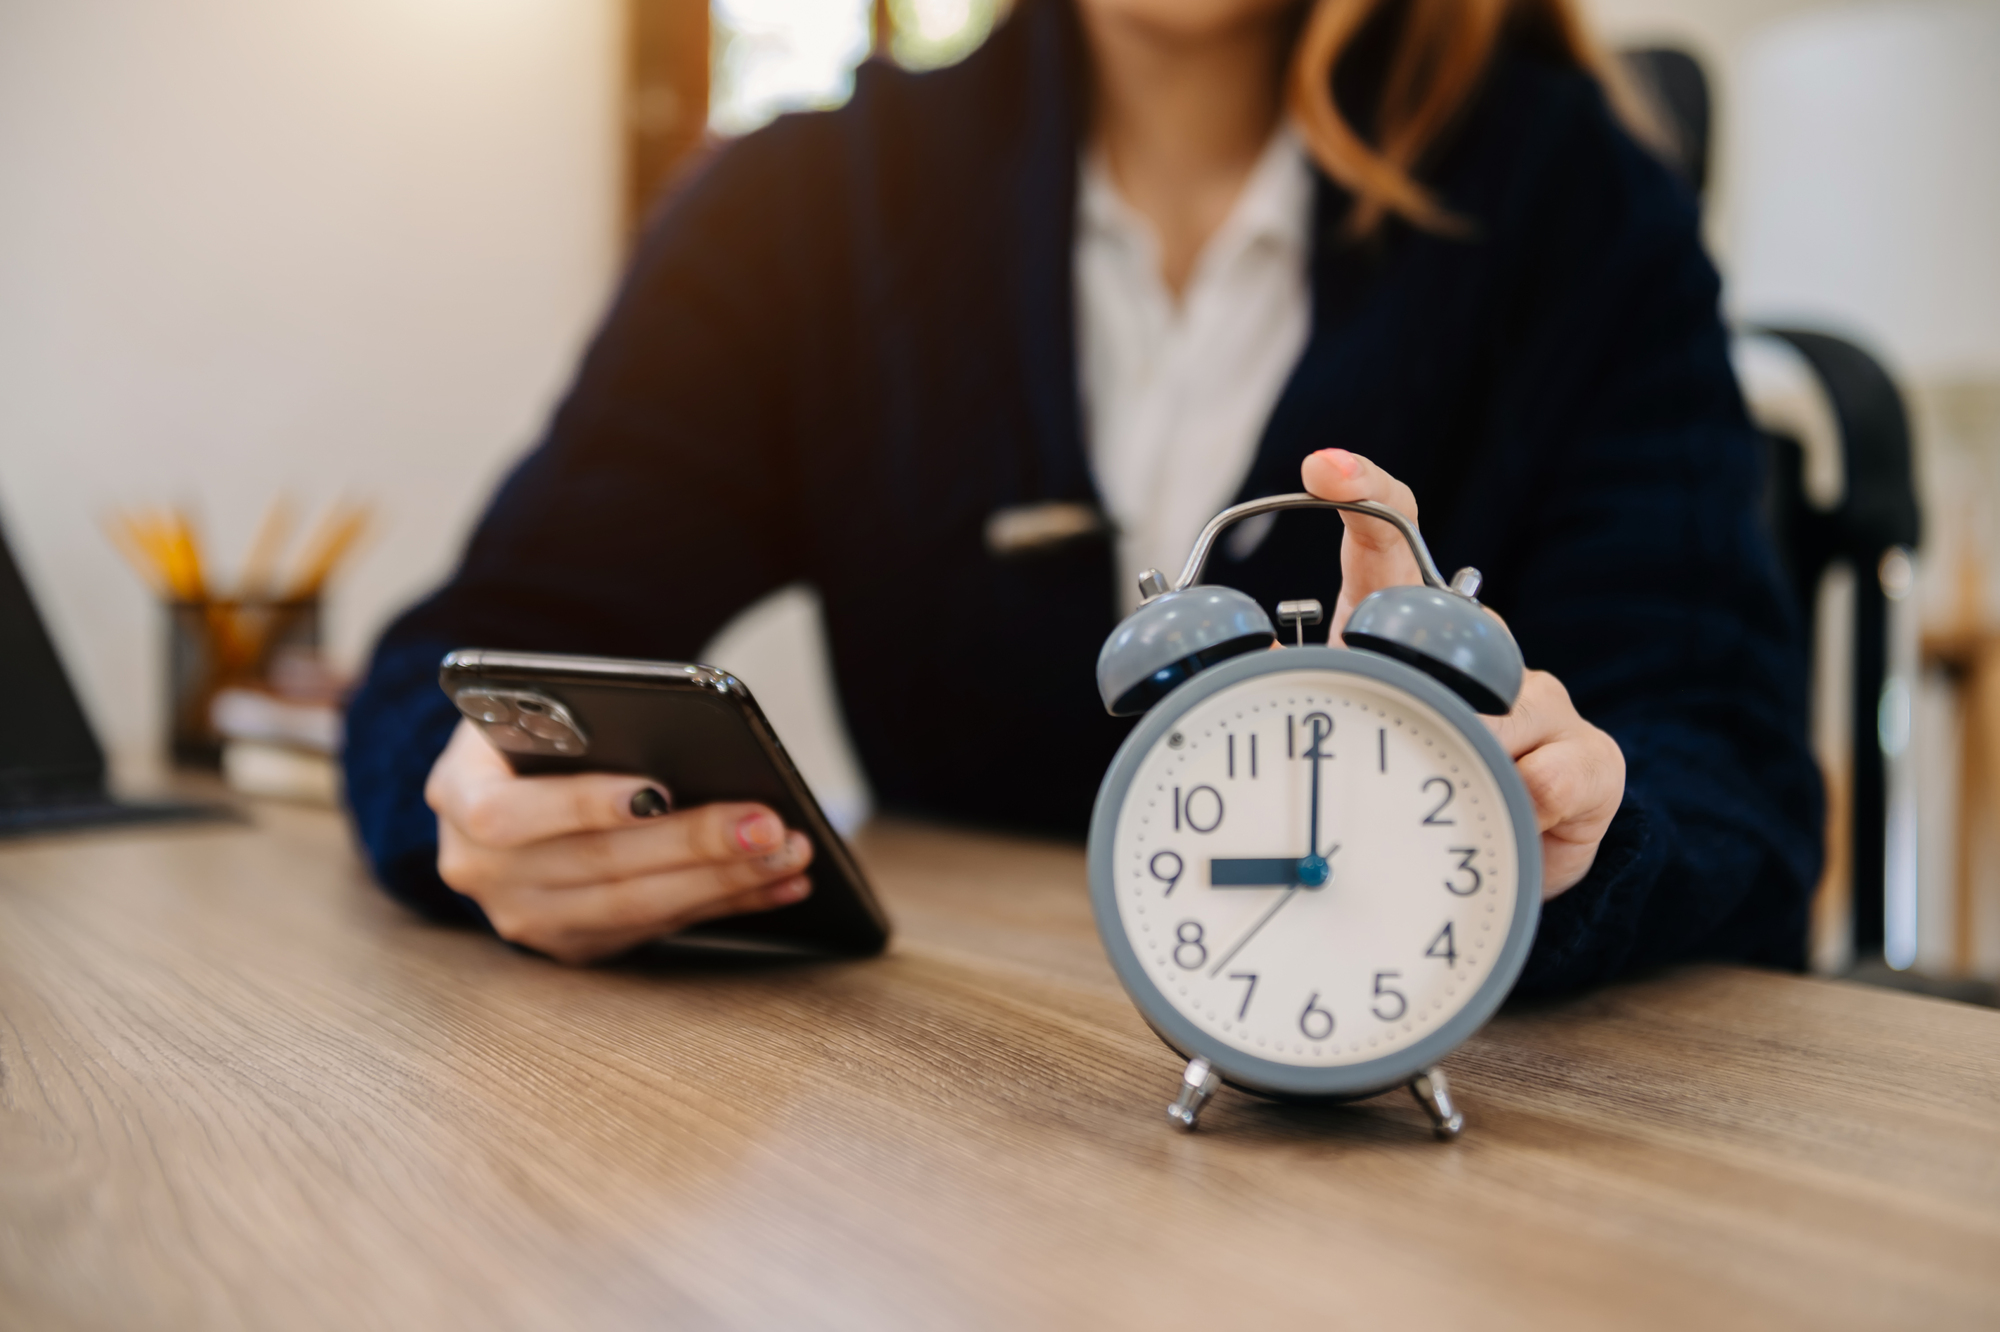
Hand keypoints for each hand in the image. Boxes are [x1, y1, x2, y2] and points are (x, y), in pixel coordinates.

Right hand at [424, 720, 813, 962]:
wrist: (498, 783)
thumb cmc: (531, 732)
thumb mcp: (527, 708)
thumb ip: (573, 721)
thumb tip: (676, 736)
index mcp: (457, 797)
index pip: (512, 814)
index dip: (585, 805)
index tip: (659, 789)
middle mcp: (480, 871)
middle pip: (599, 865)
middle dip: (694, 843)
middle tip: (769, 823)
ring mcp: (526, 919)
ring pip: (636, 906)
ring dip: (725, 882)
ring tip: (790, 852)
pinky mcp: (572, 946)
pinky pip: (659, 928)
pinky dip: (727, 905)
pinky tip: (780, 883)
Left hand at [1300, 448, 1624, 898]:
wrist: (1475, 864)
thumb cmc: (1397, 782)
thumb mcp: (1339, 733)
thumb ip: (1288, 694)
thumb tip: (1235, 670)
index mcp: (1407, 629)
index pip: (1388, 538)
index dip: (1361, 491)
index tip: (1323, 469)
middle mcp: (1480, 647)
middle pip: (1466, 619)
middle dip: (1432, 670)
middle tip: (1408, 717)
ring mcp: (1539, 699)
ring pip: (1515, 703)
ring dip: (1477, 751)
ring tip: (1451, 786)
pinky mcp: (1587, 759)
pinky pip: (1563, 770)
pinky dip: (1531, 797)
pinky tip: (1510, 811)